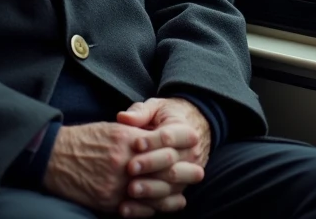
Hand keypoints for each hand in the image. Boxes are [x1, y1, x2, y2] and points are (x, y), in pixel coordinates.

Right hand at [41, 121, 201, 216]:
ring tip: (184, 195)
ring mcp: (117, 184)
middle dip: (183, 173)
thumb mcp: (112, 129)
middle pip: (162, 170)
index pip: (161, 143)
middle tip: (199, 172)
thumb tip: (157, 138)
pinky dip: (150, 210)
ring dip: (170, 195)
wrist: (55, 157)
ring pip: (152, 193)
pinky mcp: (108, 201)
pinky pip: (134, 209)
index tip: (195, 145)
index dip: (180, 145)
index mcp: (127, 139)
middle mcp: (125, 161)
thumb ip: (135, 133)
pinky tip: (160, 208)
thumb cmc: (85, 139)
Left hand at [116, 98, 212, 214]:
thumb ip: (140, 112)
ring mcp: (187, 175)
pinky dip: (149, 208)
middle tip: (130, 167)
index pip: (170, 137)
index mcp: (187, 132)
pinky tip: (128, 208)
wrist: (189, 131)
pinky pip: (169, 203)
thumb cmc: (166, 119)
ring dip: (151, 189)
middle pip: (172, 163)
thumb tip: (124, 118)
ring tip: (130, 189)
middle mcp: (191, 155)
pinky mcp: (180, 192)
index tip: (135, 143)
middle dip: (151, 165)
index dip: (152, 141)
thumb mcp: (156, 108)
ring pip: (173, 184)